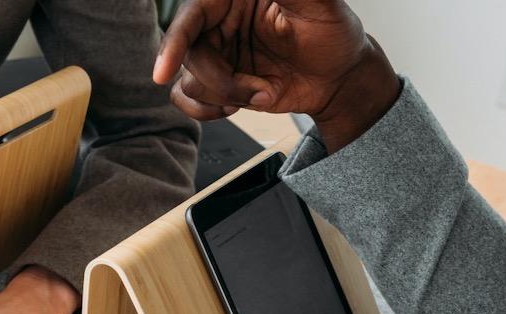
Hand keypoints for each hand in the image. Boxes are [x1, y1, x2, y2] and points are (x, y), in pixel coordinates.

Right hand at [153, 0, 400, 151]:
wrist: (340, 77)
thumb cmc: (334, 35)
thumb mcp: (320, 5)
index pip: (192, 14)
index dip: (175, 41)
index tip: (164, 70)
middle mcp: (221, 22)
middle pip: (188, 53)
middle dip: (219, 80)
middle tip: (257, 88)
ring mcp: (217, 53)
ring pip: (188, 80)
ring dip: (224, 96)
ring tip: (262, 92)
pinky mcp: (216, 82)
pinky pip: (186, 98)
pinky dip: (206, 110)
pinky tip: (235, 106)